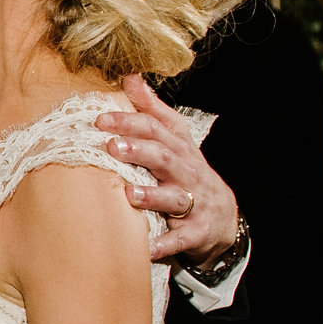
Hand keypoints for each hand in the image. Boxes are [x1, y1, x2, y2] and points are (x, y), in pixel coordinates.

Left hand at [97, 78, 242, 262]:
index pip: (155, 129)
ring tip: (130, 194)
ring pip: (175, 197)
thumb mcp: (175, 140)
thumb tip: (129, 76)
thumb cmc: (187, 173)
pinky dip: (165, 244)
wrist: (221, 218)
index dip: (130, 122)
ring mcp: (194, 203)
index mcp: (178, 148)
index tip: (100, 119)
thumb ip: (152, 110)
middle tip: (112, 147)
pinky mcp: (196, 232)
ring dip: (153, 196)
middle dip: (139, 151)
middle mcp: (187, 172)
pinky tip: (148, 247)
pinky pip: (180, 239)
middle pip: (164, 157)